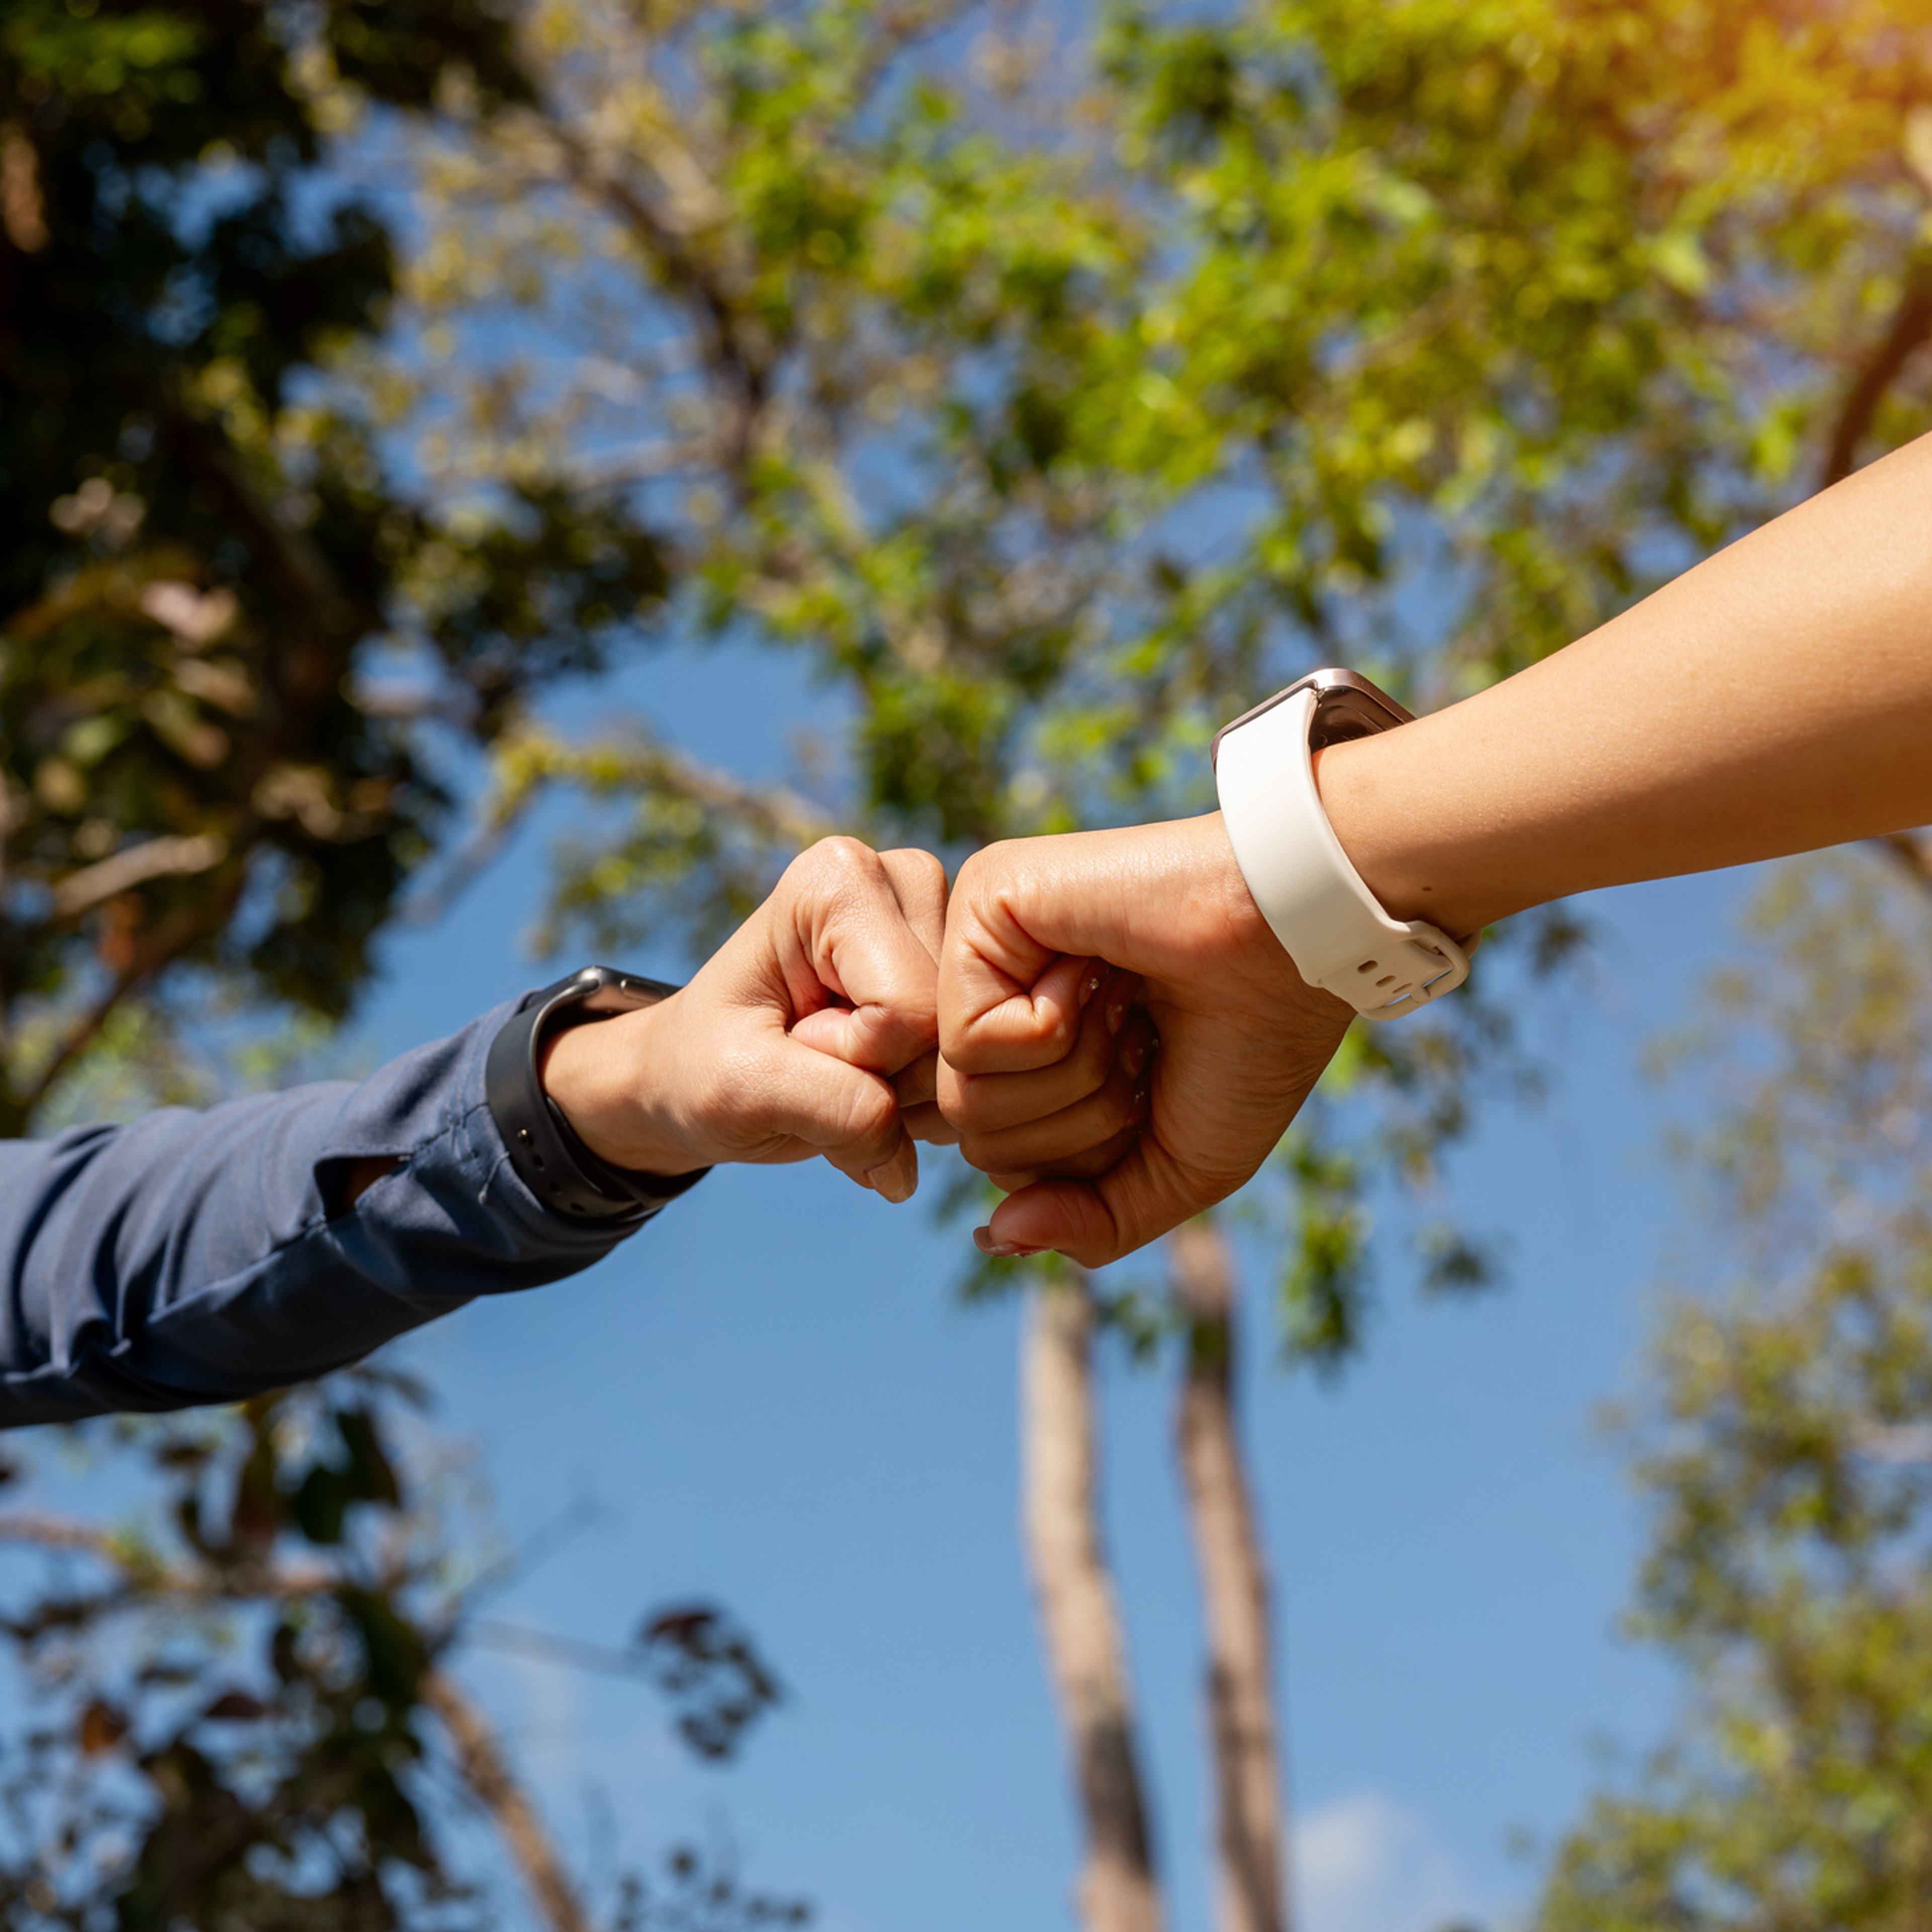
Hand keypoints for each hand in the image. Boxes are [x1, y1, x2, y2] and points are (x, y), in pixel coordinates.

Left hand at [542, 838, 950, 1202]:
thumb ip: (834, 1109)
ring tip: (837, 1076)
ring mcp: (939, 929)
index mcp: (840, 879)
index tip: (795, 1041)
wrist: (694, 1074)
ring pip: (969, 1057)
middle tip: (814, 1063)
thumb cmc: (702, 1066)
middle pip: (948, 1031)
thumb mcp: (741, 1088)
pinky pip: (978, 1073)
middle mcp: (904, 882)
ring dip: (902, 1099)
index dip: (854, 1058)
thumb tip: (909, 1164)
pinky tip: (871, 1086)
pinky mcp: (956, 981)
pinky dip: (921, 1106)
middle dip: (883, 1080)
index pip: (908, 1009)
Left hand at [939, 813, 1353, 1264]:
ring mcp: (981, 951)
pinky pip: (973, 1039)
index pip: (1002, 1164)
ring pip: (966, 1097)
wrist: (1297, 947)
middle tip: (1141, 1037)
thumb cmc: (1250, 1048)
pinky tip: (1100, 967)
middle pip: (976, 1138)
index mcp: (1031, 1053)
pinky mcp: (981, 904)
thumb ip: (1089, 1220)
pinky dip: (1054, 1027)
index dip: (1088, 1156)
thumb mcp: (1173, 1168)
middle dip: (1080, 1121)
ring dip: (1075, 1074)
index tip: (1152, 1078)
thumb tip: (997, 1236)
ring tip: (1124, 1000)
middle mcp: (994, 999)